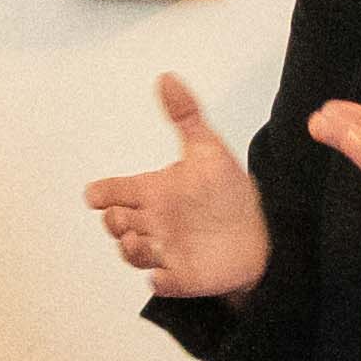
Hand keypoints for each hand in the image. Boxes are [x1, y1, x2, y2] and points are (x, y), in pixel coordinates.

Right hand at [83, 73, 273, 301]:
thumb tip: (166, 78)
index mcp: (153, 192)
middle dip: (114, 222)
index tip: (98, 195)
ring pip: (133, 253)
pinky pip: (164, 283)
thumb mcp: (208, 148)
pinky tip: (161, 276)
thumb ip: (186, 114)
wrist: (262, 232)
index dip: (102, 193)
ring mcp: (165, 250)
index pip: (114, 192)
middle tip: (125, 217)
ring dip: (131, 250)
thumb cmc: (227, 193)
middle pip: (116, 223)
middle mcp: (154, 222)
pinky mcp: (182, 276)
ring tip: (140, 243)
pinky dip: (160, 281)